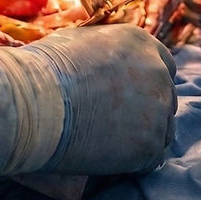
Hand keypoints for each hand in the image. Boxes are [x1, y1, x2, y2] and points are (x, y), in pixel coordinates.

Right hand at [0, 23, 176, 181]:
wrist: (34, 102)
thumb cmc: (46, 68)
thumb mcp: (79, 38)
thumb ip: (104, 44)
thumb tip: (103, 40)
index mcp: (142, 43)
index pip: (163, 65)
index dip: (146, 83)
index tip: (130, 96)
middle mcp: (158, 72)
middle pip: (165, 97)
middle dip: (147, 109)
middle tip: (117, 122)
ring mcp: (157, 110)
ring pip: (163, 129)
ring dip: (144, 135)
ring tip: (112, 142)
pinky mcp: (149, 145)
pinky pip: (152, 157)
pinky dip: (136, 161)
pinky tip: (112, 158)